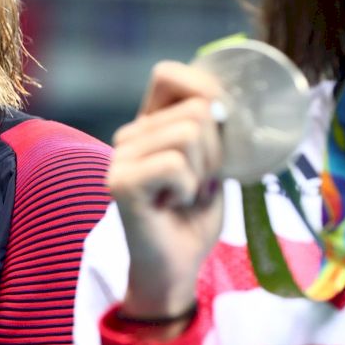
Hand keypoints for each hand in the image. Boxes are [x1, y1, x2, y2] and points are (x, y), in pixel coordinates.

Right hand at [107, 61, 224, 322]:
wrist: (174, 269)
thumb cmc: (192, 219)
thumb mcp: (213, 165)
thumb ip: (214, 131)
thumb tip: (223, 106)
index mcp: (149, 125)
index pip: (168, 75)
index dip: (203, 91)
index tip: (218, 131)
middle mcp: (129, 134)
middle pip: (195, 110)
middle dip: (215, 152)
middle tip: (197, 184)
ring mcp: (120, 157)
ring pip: (188, 134)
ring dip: (202, 173)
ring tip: (185, 196)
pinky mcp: (121, 182)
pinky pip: (175, 165)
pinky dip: (188, 189)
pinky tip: (173, 206)